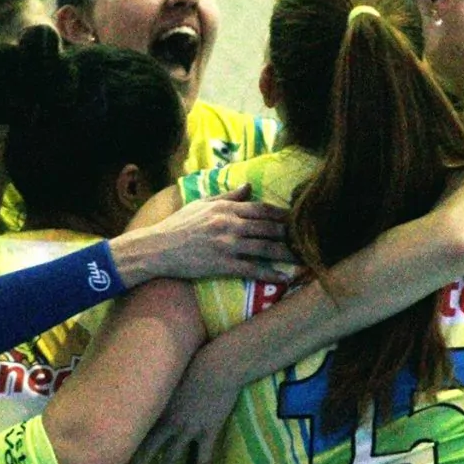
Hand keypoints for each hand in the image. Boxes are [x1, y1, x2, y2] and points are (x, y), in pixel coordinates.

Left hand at [121, 341, 238, 463]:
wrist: (218, 367)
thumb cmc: (192, 360)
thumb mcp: (165, 367)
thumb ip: (152, 375)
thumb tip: (136, 368)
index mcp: (157, 406)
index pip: (134, 429)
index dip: (122, 442)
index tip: (109, 453)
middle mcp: (169, 422)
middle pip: (148, 448)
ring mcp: (189, 429)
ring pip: (173, 456)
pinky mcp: (208, 431)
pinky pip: (203, 456)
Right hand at [146, 183, 296, 281]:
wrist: (157, 248)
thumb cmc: (177, 226)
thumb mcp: (201, 204)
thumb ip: (227, 196)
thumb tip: (248, 186)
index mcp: (226, 208)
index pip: (262, 209)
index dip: (283, 214)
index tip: (297, 219)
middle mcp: (230, 224)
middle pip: (269, 228)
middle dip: (290, 234)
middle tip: (306, 240)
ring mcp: (228, 245)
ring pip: (265, 248)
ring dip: (287, 253)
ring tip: (302, 258)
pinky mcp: (223, 264)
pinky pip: (253, 269)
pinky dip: (271, 273)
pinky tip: (284, 277)